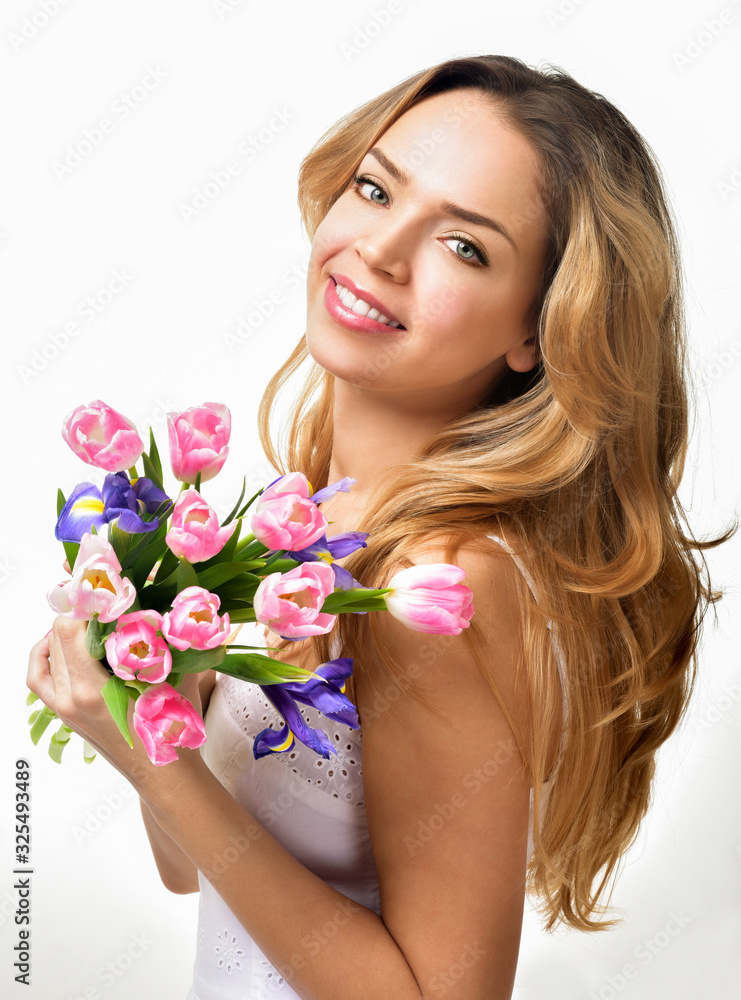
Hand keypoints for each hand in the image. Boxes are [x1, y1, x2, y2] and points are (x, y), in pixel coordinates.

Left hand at [26, 617, 202, 782]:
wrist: (164, 773)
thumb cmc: (172, 730)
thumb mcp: (174, 678)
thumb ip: (170, 639)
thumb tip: (173, 602)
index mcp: (91, 690)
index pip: (67, 630)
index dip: (85, 604)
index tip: (107, 591)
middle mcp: (69, 699)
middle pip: (56, 636)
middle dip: (81, 613)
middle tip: (106, 600)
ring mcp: (62, 707)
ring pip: (48, 652)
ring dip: (66, 631)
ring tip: (92, 619)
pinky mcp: (62, 712)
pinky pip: (39, 676)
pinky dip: (45, 654)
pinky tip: (64, 643)